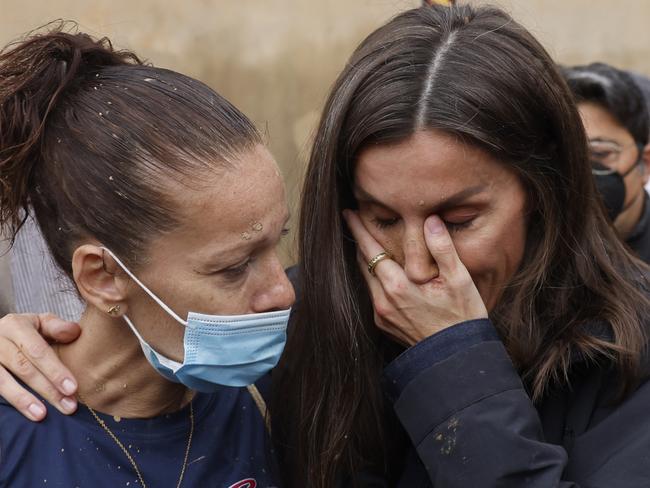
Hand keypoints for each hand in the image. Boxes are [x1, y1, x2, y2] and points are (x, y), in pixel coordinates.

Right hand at [0, 313, 80, 419]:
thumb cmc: (25, 331)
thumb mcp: (40, 323)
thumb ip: (56, 327)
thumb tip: (74, 332)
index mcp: (15, 325)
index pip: (38, 350)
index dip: (55, 370)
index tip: (73, 388)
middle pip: (23, 368)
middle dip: (47, 389)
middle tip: (68, 406)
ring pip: (2, 382)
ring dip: (23, 400)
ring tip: (41, 415)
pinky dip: (10, 401)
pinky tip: (23, 413)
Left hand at [343, 211, 487, 345]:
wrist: (456, 357)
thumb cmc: (462, 317)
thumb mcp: (459, 279)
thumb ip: (442, 248)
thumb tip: (431, 220)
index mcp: (397, 286)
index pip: (370, 250)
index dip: (358, 229)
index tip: (349, 213)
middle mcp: (383, 301)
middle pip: (363, 263)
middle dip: (359, 240)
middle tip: (354, 220)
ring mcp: (381, 314)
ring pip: (366, 279)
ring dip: (366, 259)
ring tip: (367, 241)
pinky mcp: (384, 324)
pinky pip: (373, 294)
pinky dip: (374, 279)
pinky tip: (382, 271)